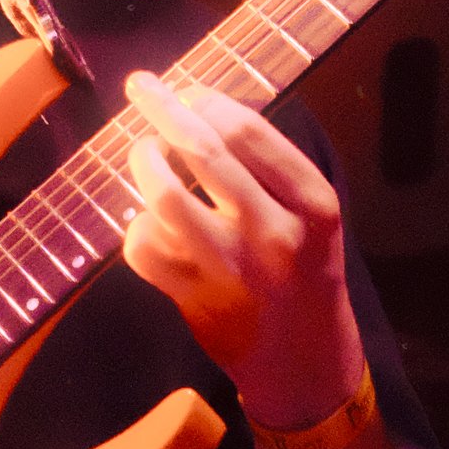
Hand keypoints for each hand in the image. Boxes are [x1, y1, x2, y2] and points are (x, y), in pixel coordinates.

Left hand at [119, 75, 368, 430]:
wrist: (307, 361)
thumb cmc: (306, 273)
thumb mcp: (312, 216)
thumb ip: (269, 169)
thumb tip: (197, 107)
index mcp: (313, 203)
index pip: (248, 131)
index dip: (205, 100)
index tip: (186, 90)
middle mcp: (274, 233)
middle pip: (204, 153)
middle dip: (163, 109)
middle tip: (142, 86)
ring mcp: (231, 269)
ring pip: (165, 197)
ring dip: (143, 163)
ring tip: (143, 153)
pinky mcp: (195, 299)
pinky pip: (144, 247)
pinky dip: (135, 225)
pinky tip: (146, 220)